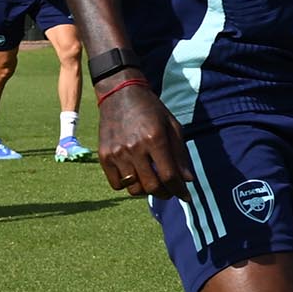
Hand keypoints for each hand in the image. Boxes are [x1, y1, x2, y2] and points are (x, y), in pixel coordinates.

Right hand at [95, 80, 185, 199]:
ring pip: (134, 188)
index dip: (180, 190)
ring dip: (146, 191)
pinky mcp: (104, 155)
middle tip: (170, 191)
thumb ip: (180, 154)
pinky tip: (136, 176)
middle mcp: (134, 148)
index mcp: (155, 139)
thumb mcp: (172, 126)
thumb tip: (188, 180)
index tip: (186, 197)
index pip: (169, 176)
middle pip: (152, 186)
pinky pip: (116, 184)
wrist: (120, 94)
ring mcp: (117, 153)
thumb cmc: (151, 110)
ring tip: (153, 183)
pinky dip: (128, 185)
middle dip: (165, 193)